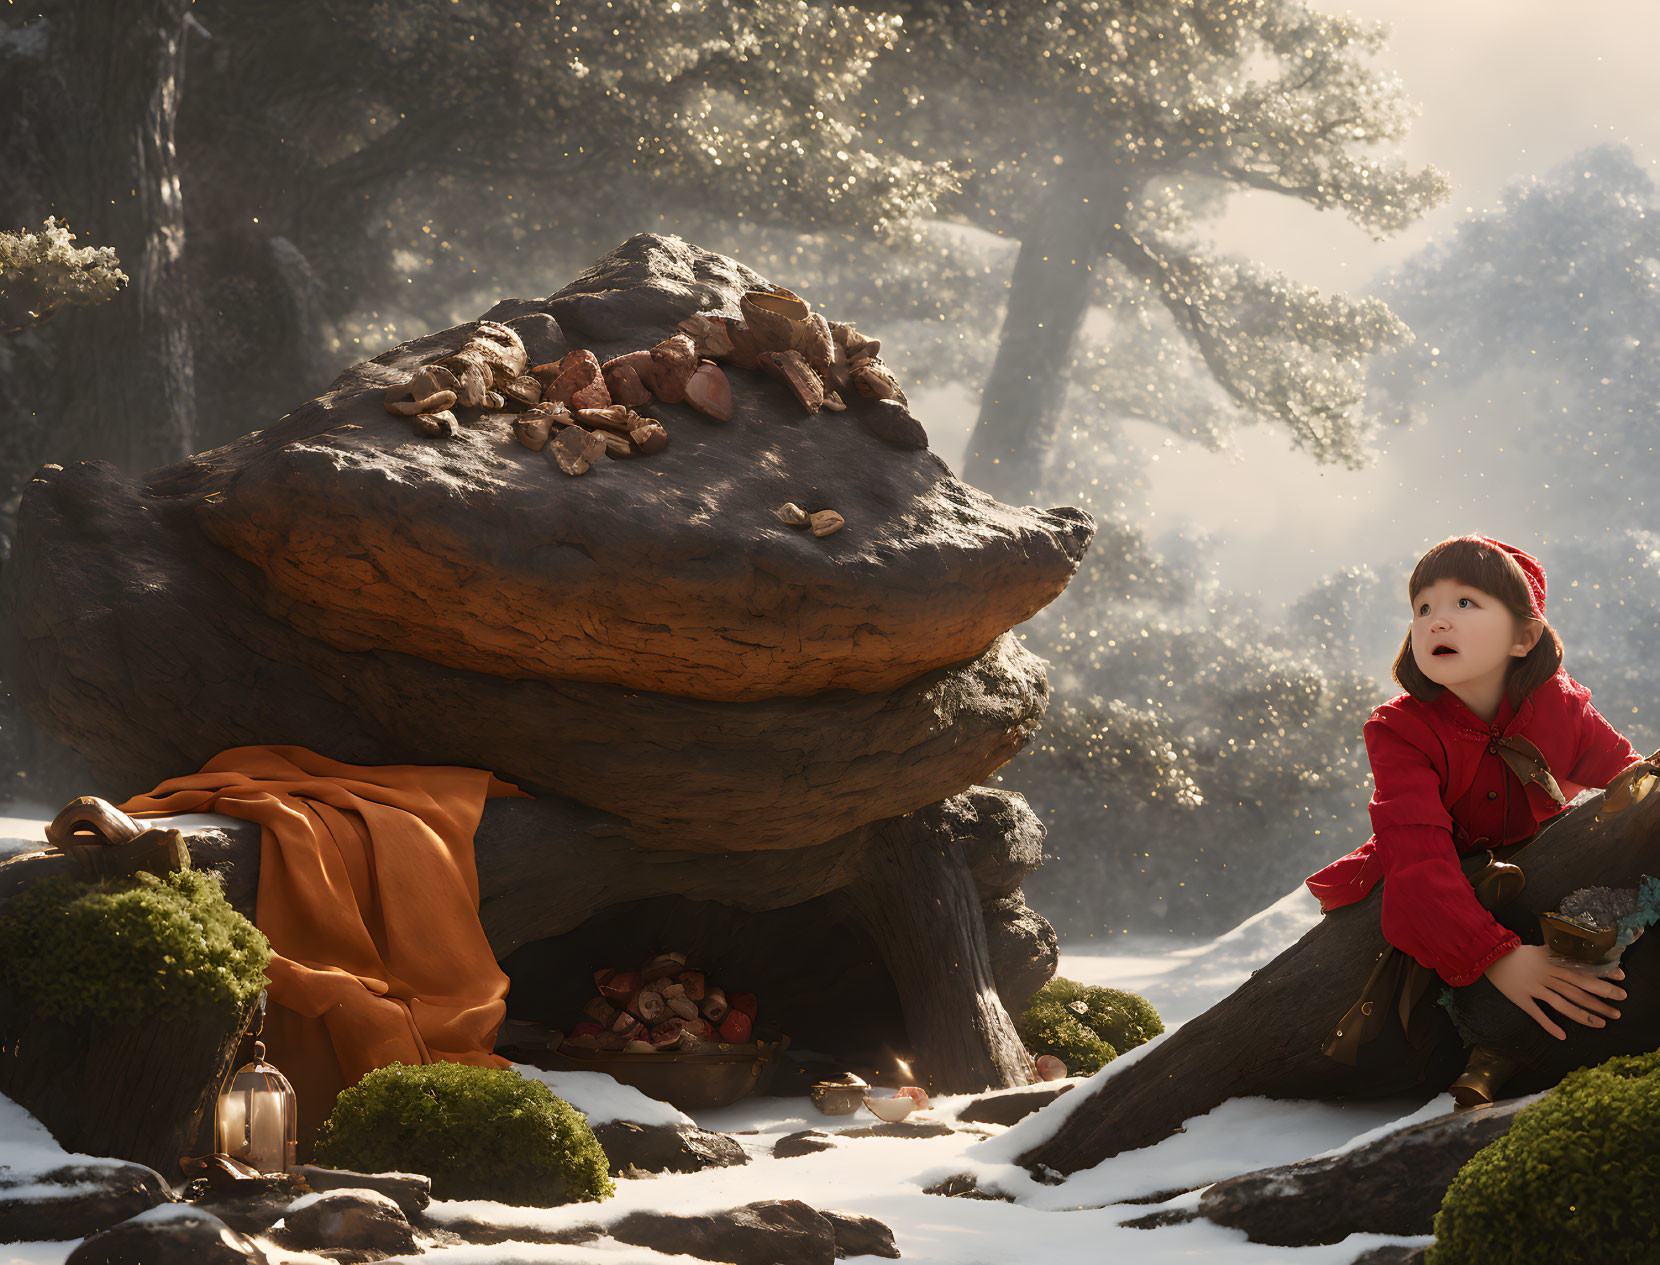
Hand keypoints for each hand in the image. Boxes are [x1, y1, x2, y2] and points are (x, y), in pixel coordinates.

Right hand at [1482, 945, 1626, 1039]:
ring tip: (1602, 1024)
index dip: (1602, 977)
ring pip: (1562, 1004)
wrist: (1486, 954)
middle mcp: (1546, 976)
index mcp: (1551, 962)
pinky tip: (1562, 1036)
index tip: (1621, 982)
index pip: (1582, 971)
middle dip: (1600, 1000)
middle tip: (1619, 1010)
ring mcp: (1533, 988)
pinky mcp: (1520, 998)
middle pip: (1577, 990)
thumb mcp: (1539, 947)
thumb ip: (1559, 950)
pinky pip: (1536, 1014)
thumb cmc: (1513, 951)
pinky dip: (1549, 1025)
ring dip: (1583, 1015)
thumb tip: (1581, 950)